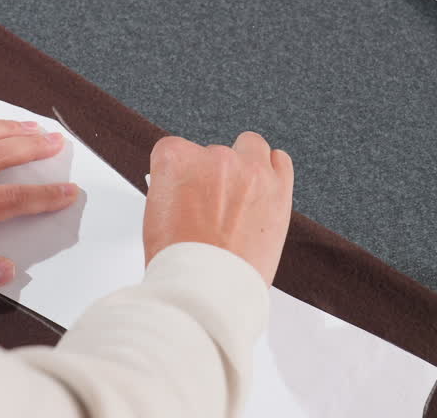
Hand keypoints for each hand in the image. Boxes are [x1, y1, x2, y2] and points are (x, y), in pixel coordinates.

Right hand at [143, 132, 293, 284]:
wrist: (208, 289)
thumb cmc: (179, 260)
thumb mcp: (155, 215)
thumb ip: (172, 189)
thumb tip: (184, 186)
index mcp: (176, 160)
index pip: (175, 149)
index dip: (179, 174)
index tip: (183, 189)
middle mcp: (214, 158)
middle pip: (213, 152)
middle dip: (213, 175)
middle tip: (211, 206)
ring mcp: (249, 170)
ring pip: (249, 147)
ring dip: (244, 165)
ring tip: (239, 196)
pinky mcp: (278, 187)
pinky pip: (280, 160)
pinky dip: (273, 170)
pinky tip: (263, 189)